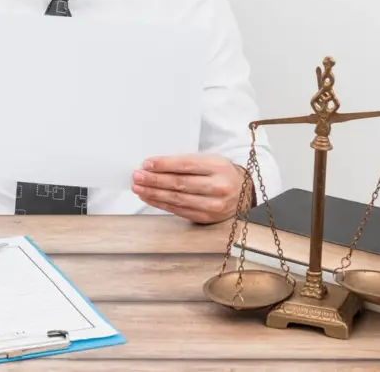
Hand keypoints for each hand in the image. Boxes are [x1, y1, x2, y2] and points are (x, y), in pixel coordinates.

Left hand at [131, 153, 249, 223]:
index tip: (146, 164)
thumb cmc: (220, 173)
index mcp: (218, 167)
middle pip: (179, 184)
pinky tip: (149, 198)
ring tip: (138, 188)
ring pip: (177, 199)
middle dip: (154, 180)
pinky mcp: (206, 218)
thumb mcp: (209, 160)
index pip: (186, 165)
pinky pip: (179, 211)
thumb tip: (154, 166)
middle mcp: (218, 187)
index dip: (164, 165)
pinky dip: (161, 204)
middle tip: (136, 176)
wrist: (242, 192)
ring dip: (153, 194)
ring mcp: (213, 205)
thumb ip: (186, 162)